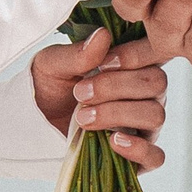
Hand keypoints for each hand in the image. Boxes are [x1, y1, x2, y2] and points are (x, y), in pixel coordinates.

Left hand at [30, 28, 171, 170]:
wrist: (35, 124)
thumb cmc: (50, 88)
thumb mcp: (53, 66)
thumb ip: (77, 53)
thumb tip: (102, 35)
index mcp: (133, 65)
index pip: (156, 53)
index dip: (134, 56)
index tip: (102, 63)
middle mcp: (146, 93)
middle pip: (156, 83)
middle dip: (116, 87)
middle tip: (81, 93)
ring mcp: (145, 125)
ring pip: (154, 115)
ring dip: (117, 114)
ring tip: (82, 118)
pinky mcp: (139, 155)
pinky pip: (156, 156)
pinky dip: (139, 148)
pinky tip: (113, 141)